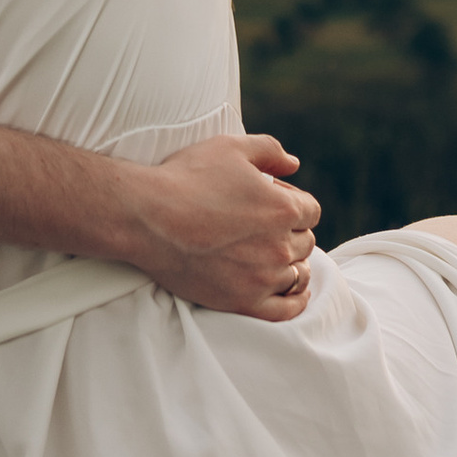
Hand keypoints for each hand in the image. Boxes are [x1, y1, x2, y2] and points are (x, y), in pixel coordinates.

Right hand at [121, 131, 320, 319]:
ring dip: (292, 263)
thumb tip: (294, 165)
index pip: (311, 210)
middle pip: (305, 241)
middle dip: (290, 231)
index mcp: (283, 208)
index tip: (271, 203)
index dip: (293, 203)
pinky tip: (294, 292)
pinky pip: (287, 309)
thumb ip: (270, 151)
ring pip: (299, 273)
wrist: (146, 218)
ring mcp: (263, 277)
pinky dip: (296, 300)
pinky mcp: (244, 301)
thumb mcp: (230, 147)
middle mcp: (280, 245)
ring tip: (273, 257)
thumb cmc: (186, 178)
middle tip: (261, 227)